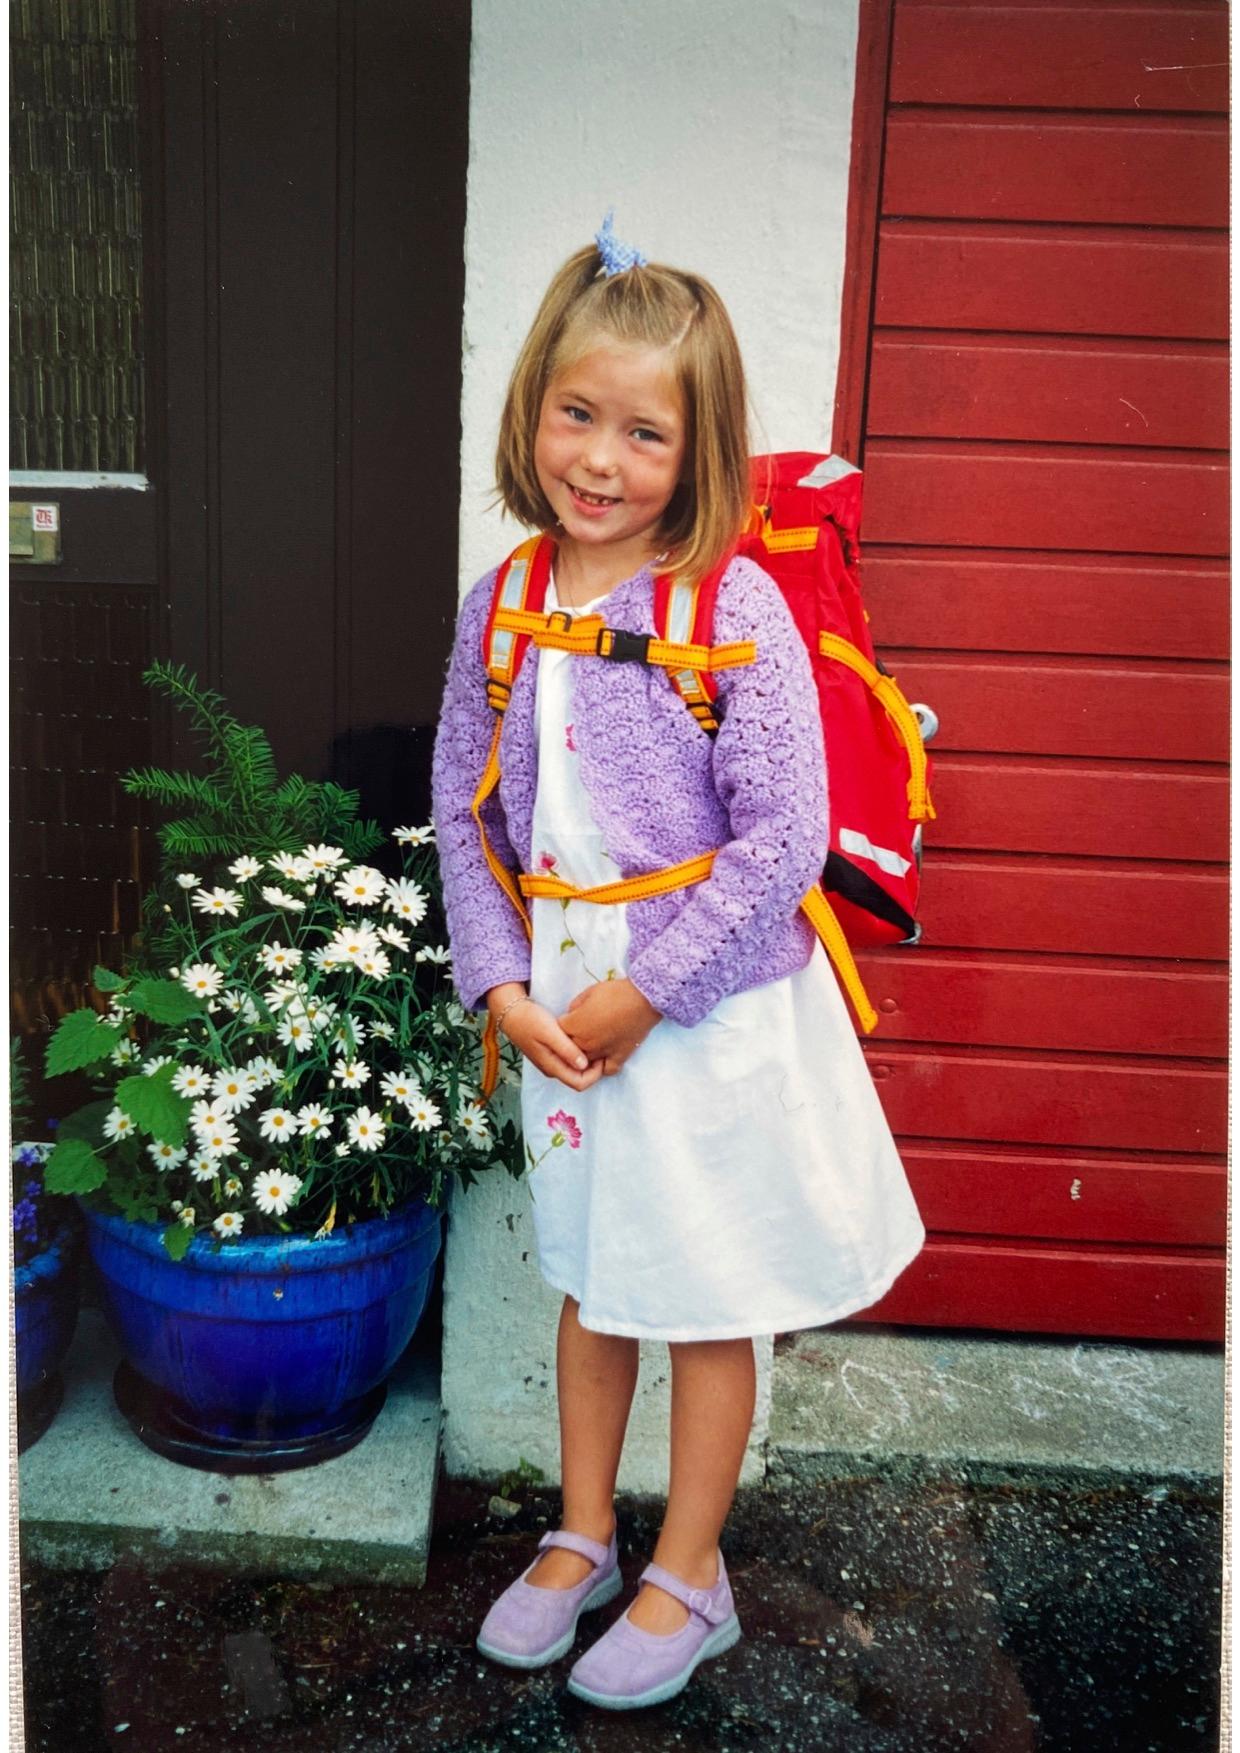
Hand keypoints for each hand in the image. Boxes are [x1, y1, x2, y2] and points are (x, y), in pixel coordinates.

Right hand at [488, 985, 603, 1092]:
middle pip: (579, 1079)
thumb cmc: (530, 1020)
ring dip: (587, 1061)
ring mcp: (551, 1063)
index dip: (595, 1074)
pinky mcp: (551, 1054)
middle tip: (601, 1047)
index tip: (601, 1055)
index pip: (580, 1084)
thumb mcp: (550, 1032)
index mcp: (552, 1067)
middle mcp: (553, 1069)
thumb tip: (584, 1065)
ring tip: (594, 1042)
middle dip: (594, 1068)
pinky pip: (570, 1061)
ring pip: (575, 1070)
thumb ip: (566, 1049)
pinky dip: (579, 1055)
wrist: (512, 1012)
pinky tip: (583, 1040)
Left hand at [557, 978, 661, 1076]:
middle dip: (571, 1040)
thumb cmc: (615, 993)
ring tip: (590, 1044)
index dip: (562, 1024)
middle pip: (569, 1048)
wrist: (642, 1000)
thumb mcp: (589, 992)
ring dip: (584, 1055)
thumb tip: (572, 1015)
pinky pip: (607, 1070)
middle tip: (580, 1030)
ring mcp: (602, 1052)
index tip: (569, 1019)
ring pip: (584, 1062)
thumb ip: (575, 1006)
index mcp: (575, 1026)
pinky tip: (604, 1058)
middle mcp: (585, 1043)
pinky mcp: (619, 1057)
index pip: (558, 1030)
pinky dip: (603, 1066)